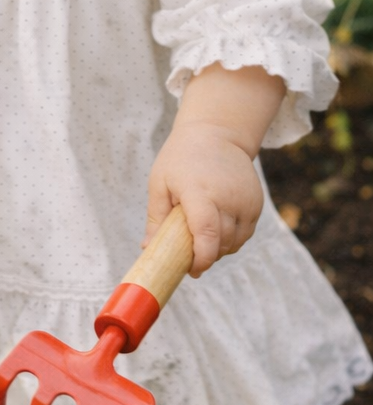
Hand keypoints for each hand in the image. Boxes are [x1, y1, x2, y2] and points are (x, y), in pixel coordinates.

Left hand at [145, 121, 263, 276]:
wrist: (217, 133)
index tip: (191, 270)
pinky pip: (245, 233)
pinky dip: (232, 239)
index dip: (201, 258)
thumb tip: (147, 250)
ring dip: (219, 249)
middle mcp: (227, 198)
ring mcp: (245, 201)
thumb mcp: (160, 183)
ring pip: (236, 242)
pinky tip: (217, 231)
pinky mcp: (256, 203)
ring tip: (202, 241)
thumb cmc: (181, 158)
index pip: (206, 234)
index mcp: (200, 193)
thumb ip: (156, 219)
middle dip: (206, 257)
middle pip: (221, 244)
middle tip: (190, 258)